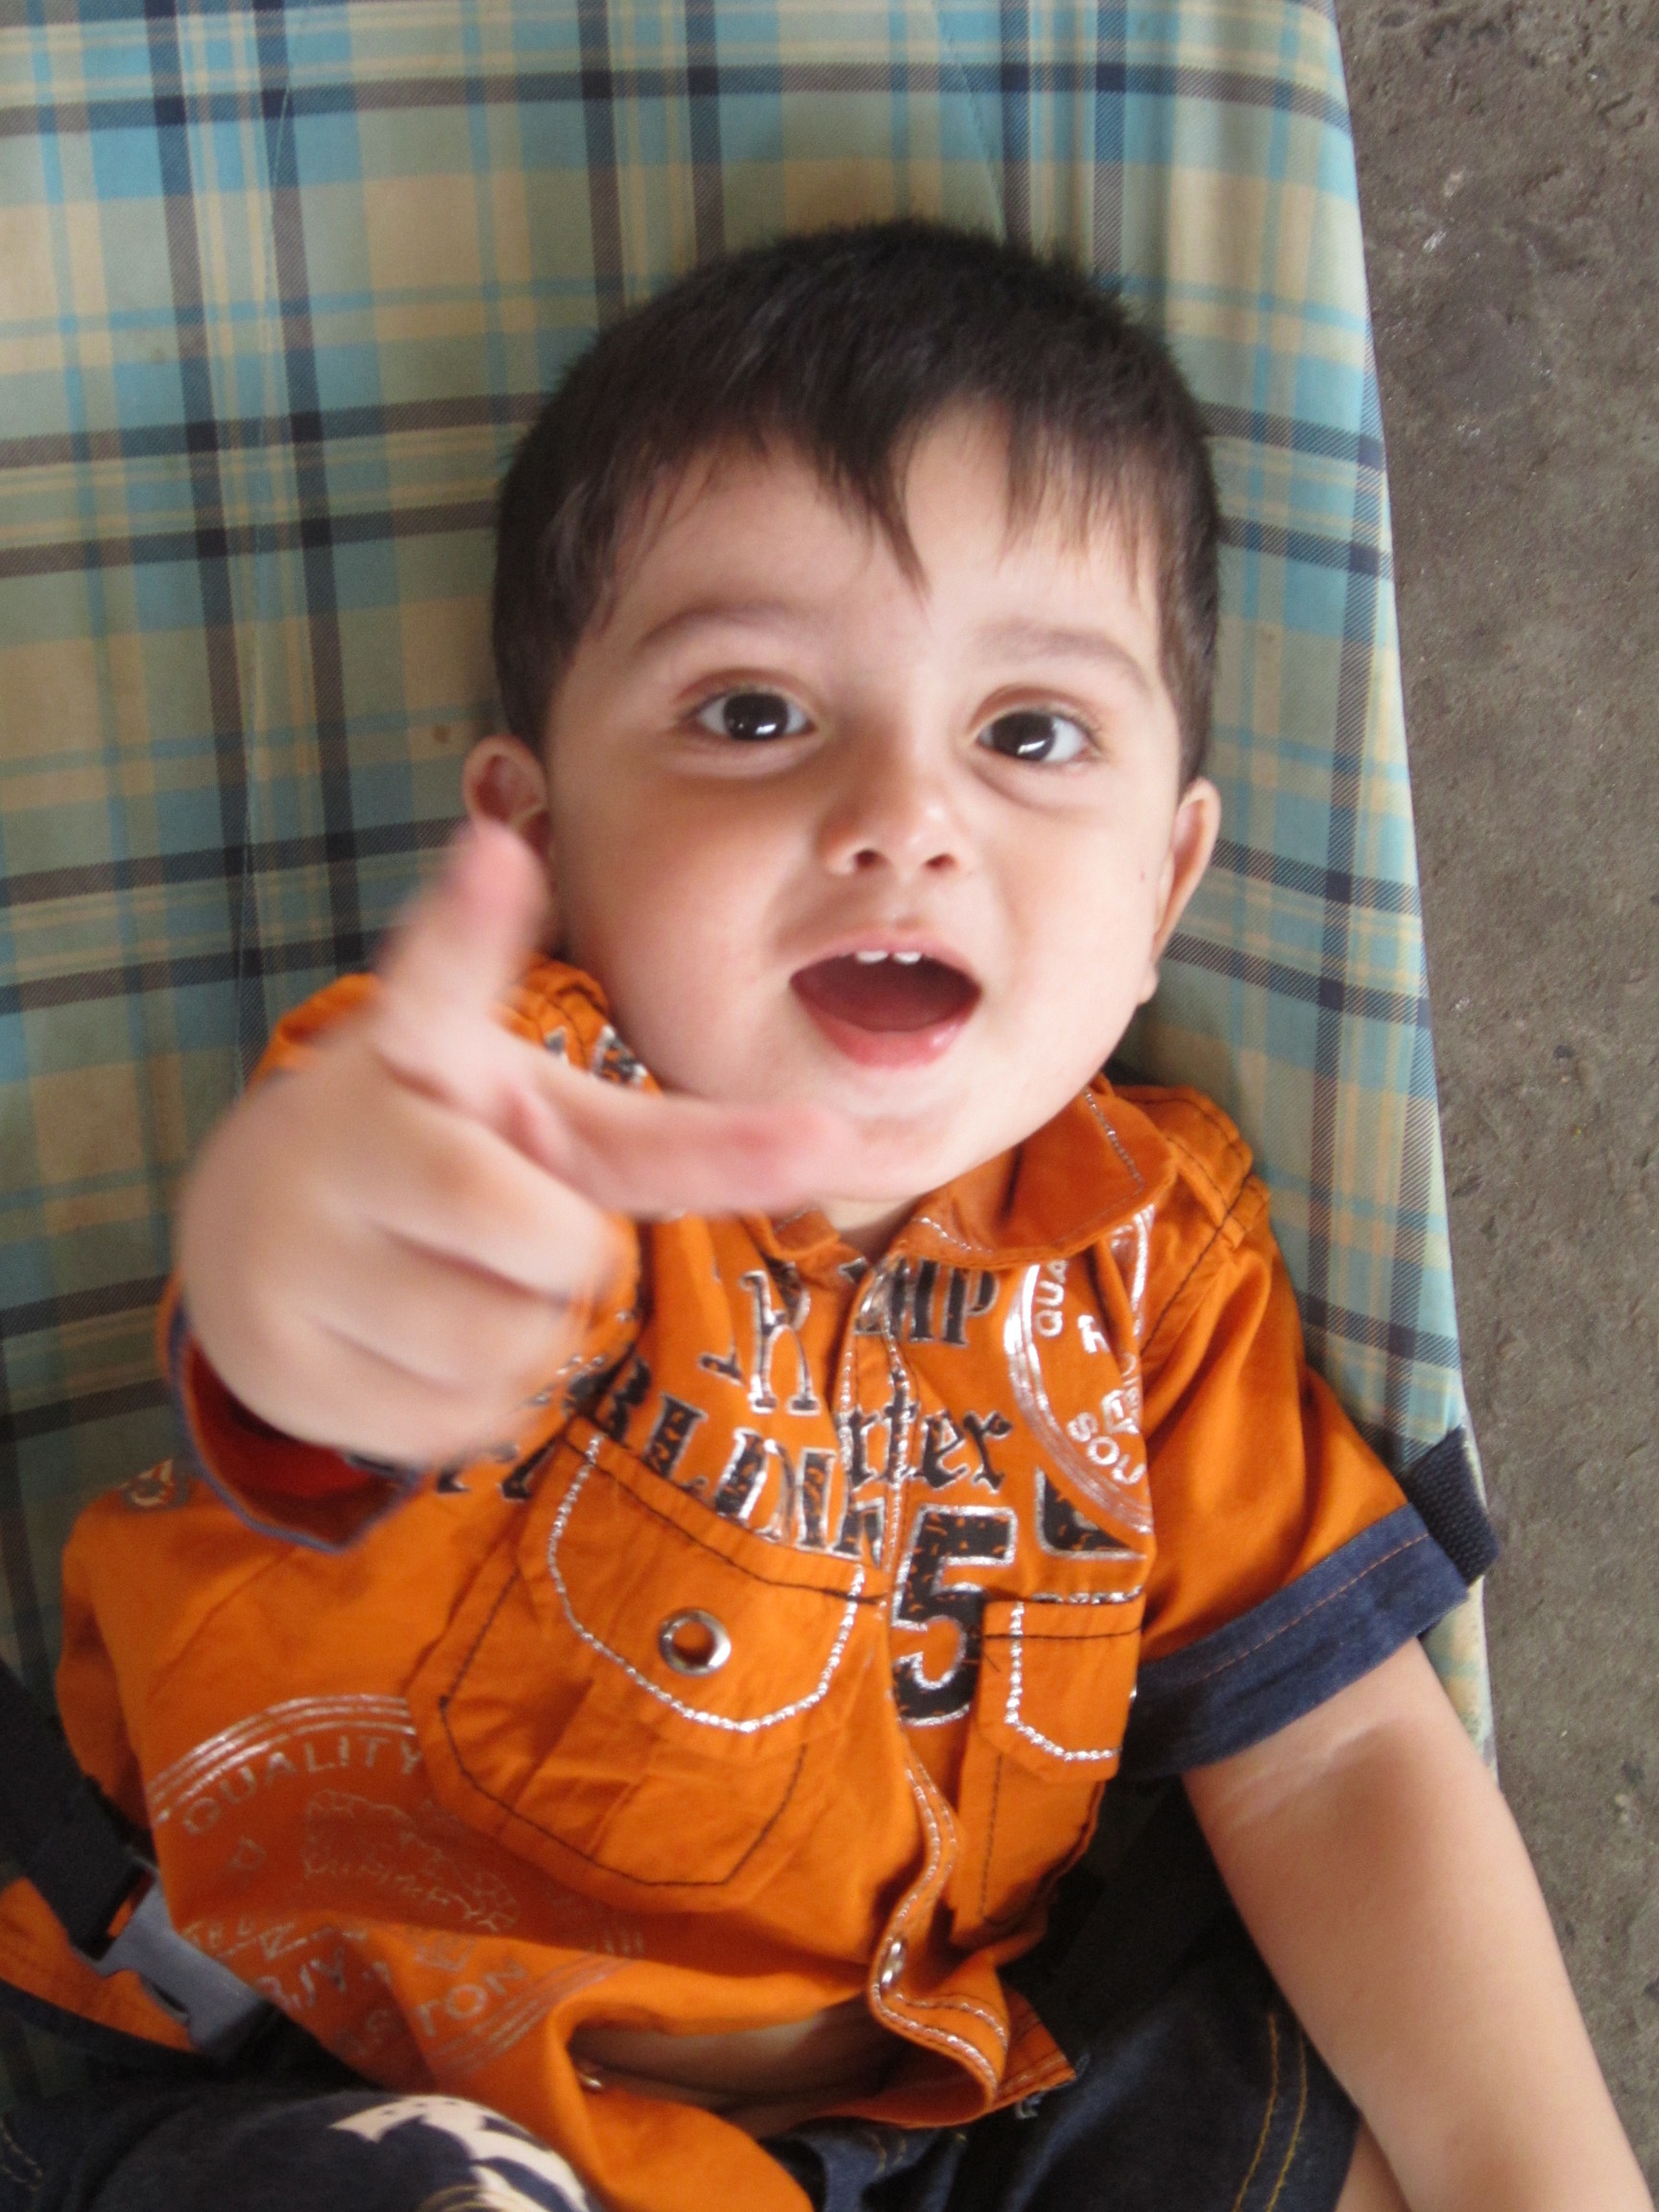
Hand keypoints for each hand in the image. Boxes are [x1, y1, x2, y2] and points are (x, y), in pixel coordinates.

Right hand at [177, 822, 851, 1464]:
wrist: (257, 1231)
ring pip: (509, 1351)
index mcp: (414, 1054)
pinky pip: (455, 1424)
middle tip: (516, 1228)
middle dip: (571, 1257)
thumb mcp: (542, 1121)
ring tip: (464, 1282)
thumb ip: (681, 1141)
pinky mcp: (279, 1362)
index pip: (443, 987)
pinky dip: (478, 1404)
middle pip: (555, 1247)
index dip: (475, 921)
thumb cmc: (442, 1154)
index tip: (496, 849)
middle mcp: (343, 1138)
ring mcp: (294, 1254)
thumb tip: (832, 1136)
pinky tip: (417, 1344)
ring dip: (532, 1341)